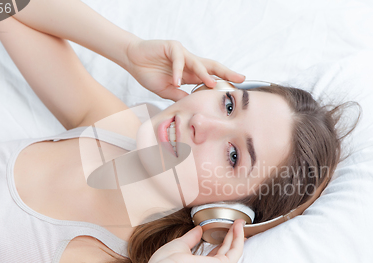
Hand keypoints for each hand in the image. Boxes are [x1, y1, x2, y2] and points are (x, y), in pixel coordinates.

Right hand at [124, 39, 244, 100]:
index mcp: (191, 73)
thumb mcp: (167, 91)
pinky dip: (178, 71)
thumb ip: (180, 97)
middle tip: (240, 78)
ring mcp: (182, 54)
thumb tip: (193, 106)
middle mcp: (190, 62)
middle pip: (212, 66)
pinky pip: (179, 59)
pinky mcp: (172, 47)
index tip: (238, 87)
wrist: (133, 61)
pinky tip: (176, 81)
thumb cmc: (149, 74)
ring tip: (211, 84)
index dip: (224, 81)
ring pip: (198, 63)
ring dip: (205, 74)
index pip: (211, 76)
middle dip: (226, 73)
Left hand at [138, 219, 245, 262]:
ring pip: (233, 252)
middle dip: (232, 238)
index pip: (215, 257)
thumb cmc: (167, 262)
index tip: (224, 230)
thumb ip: (191, 238)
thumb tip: (199, 229)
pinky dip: (238, 238)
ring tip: (240, 222)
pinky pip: (236, 251)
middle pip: (227, 254)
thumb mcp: (181, 246)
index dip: (222, 243)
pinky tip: (238, 226)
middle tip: (237, 224)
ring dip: (237, 236)